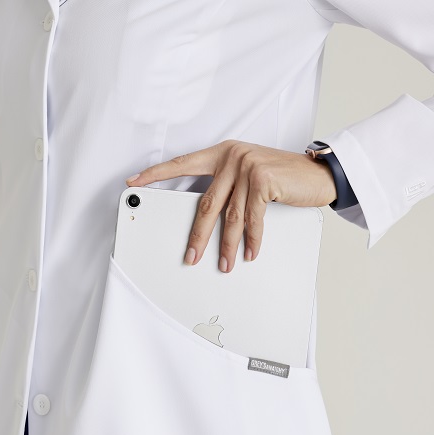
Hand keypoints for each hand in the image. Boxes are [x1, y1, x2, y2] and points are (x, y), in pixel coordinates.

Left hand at [125, 139, 336, 272]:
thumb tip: (207, 219)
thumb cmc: (283, 177)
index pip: (182, 164)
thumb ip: (228, 188)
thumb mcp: (250, 175)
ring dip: (227, 246)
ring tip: (225, 264)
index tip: (133, 182)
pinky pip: (252, 219)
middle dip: (198, 235)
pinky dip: (252, 240)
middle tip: (190, 257)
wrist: (317, 173)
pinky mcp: (263, 180)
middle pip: (206, 203)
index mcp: (222, 153)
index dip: (156, 174)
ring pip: (230, 217)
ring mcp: (247, 166)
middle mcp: (232, 157)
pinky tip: (250, 253)